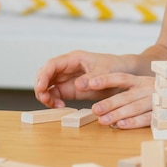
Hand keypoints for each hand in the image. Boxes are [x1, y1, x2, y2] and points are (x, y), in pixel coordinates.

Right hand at [34, 50, 154, 128]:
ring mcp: (68, 79)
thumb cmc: (115, 67)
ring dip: (46, 96)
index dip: (44, 75)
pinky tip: (61, 107)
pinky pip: (56, 95)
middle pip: (46, 75)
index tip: (41, 87)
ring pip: (49, 86)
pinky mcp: (71, 90)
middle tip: (45, 99)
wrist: (125, 75)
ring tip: (54, 106)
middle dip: (41, 87)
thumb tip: (78, 84)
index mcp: (74, 58)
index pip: (52, 64)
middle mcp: (67, 68)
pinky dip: (54, 102)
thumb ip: (92, 78)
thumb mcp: (106, 71)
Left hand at [88, 73, 154, 128]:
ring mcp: (155, 101)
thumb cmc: (152, 93)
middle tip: (95, 109)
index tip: (90, 83)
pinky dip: (133, 122)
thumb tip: (98, 96)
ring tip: (103, 120)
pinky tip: (121, 125)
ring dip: (118, 114)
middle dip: (109, 103)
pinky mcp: (161, 114)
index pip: (120, 78)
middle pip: (126, 95)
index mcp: (139, 81)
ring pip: (134, 108)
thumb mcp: (140, 87)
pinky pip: (146, 118)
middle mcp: (147, 89)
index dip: (106, 80)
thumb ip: (123, 91)